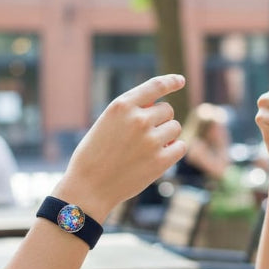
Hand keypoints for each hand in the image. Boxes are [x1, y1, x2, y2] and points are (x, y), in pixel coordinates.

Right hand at [56, 74, 185, 219]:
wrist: (88, 188)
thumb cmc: (94, 155)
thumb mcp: (106, 124)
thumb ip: (130, 112)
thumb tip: (159, 107)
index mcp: (122, 106)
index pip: (155, 86)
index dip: (171, 81)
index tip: (180, 80)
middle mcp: (138, 119)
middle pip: (167, 110)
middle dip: (160, 120)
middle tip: (143, 136)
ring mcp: (150, 140)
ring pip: (175, 128)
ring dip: (167, 136)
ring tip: (146, 149)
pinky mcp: (160, 161)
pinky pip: (180, 147)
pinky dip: (174, 151)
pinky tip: (158, 158)